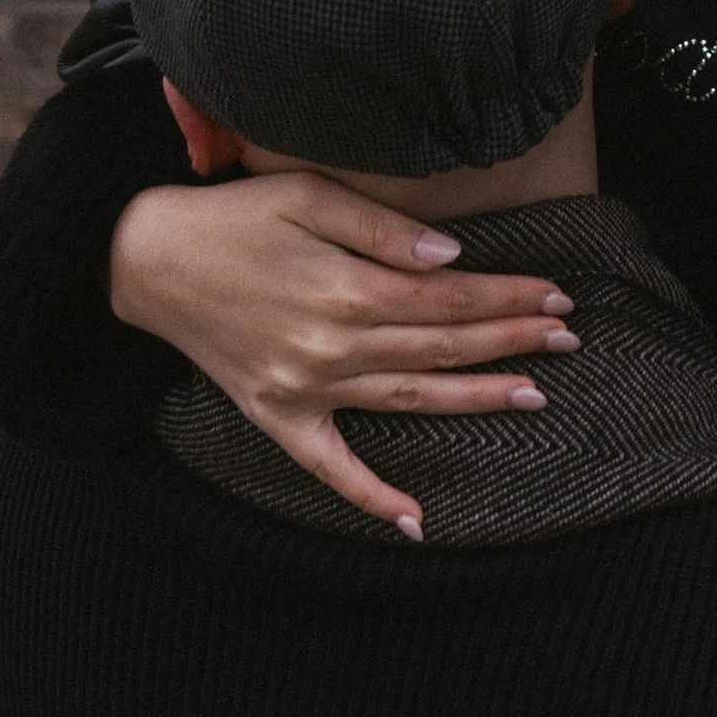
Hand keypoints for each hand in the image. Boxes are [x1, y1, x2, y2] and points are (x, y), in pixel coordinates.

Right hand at [109, 174, 578, 535]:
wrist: (148, 260)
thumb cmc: (235, 217)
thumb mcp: (309, 194)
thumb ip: (383, 228)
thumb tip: (451, 257)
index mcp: (345, 289)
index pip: (451, 298)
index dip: (508, 297)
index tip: (557, 296)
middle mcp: (332, 348)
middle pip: (442, 346)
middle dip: (511, 340)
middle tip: (567, 337)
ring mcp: (305, 390)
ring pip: (410, 398)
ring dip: (475, 398)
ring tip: (534, 395)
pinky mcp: (277, 417)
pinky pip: (331, 469)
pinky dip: (372, 499)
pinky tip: (416, 522)